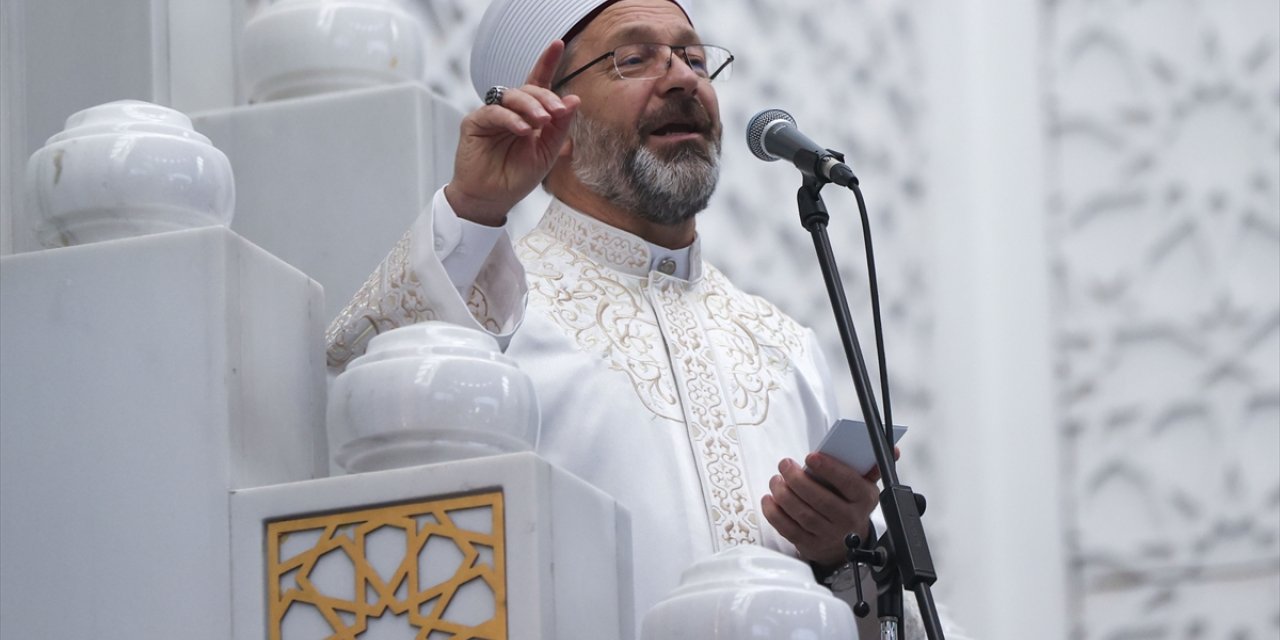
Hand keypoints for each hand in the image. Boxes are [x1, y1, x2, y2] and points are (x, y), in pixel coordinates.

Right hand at [444, 40, 580, 225]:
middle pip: (529, 88)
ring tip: (542, 122)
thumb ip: (560, 128)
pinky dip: (511, 119)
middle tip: (557, 113)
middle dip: (546, 98)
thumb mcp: (547, 153)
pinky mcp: (474, 122)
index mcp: (529, 114)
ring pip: (512, 95)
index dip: (547, 62)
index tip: (558, 43)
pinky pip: (494, 112)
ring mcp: (492, 114)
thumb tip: (574, 100)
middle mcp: (511, 110)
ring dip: (531, 106)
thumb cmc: (517, 177)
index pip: (539, 83)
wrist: (492, 199)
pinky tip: (523, 131)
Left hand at [761, 449, 897, 568]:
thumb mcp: (866, 486)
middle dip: (798, 479)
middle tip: (785, 464)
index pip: (848, 483)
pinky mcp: (810, 545)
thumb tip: (892, 449)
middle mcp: (848, 519)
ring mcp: (829, 535)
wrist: (849, 543)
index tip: (811, 457)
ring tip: (776, 479)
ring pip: (803, 514)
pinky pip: (788, 530)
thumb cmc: (852, 505)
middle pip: (820, 499)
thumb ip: (873, 466)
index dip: (828, 469)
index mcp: (863, 500)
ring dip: (784, 494)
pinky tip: (770, 499)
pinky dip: (774, 513)